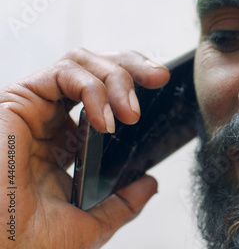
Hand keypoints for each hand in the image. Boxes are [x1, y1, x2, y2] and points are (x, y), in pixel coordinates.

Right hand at [0, 48, 169, 247]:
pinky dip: (92, 89)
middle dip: (132, 66)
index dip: (133, 85)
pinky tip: (105, 121)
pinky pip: (63, 73)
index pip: (103, 95)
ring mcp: (36, 109)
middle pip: (95, 68)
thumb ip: (122, 202)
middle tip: (160, 78)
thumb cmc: (26, 242)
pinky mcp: (19, 100)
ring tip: (131, 112)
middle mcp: (51, 121)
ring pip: (82, 63)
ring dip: (117, 77)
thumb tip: (148, 184)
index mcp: (66, 144)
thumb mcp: (91, 223)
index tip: (164, 88)